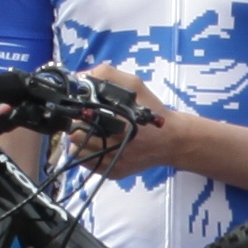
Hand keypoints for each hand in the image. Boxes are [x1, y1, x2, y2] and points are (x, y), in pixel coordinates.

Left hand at [77, 65, 175, 180]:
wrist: (172, 140)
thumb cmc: (152, 112)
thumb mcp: (134, 84)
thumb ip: (107, 74)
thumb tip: (81, 76)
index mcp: (118, 122)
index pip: (79, 117)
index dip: (78, 110)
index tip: (84, 107)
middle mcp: (114, 146)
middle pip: (75, 135)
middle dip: (78, 125)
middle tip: (90, 119)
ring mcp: (113, 163)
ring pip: (78, 152)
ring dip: (82, 140)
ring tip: (95, 132)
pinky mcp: (114, 173)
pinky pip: (88, 164)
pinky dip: (89, 153)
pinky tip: (100, 144)